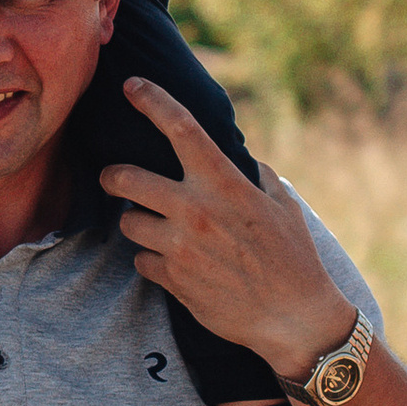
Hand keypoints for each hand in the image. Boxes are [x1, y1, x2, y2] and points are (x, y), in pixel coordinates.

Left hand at [96, 80, 350, 381]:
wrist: (294, 318)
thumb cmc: (294, 257)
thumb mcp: (282, 204)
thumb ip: (254, 175)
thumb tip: (240, 158)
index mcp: (224, 183)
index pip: (180, 127)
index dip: (151, 100)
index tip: (132, 86)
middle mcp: (195, 210)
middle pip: (125, 179)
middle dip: (112, 176)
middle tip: (114, 178)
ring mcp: (180, 247)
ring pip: (129, 224)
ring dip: (137, 223)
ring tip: (154, 228)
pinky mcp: (173, 281)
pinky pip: (141, 262)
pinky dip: (151, 261)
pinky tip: (172, 263)